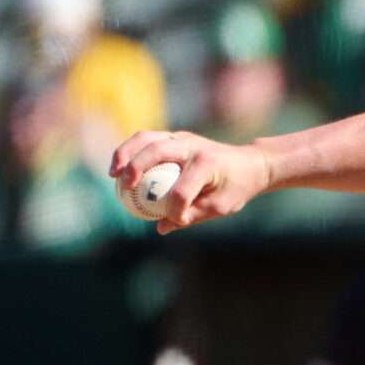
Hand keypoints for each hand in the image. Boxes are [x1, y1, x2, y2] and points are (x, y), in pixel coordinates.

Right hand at [110, 131, 275, 234]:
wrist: (251, 163)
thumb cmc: (237, 187)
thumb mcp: (220, 207)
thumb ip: (192, 217)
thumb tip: (160, 227)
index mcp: (207, 165)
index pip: (181, 190)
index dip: (174, 210)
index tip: (175, 221)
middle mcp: (192, 146)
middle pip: (156, 150)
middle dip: (135, 168)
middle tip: (122, 187)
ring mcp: (183, 138)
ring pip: (147, 138)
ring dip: (126, 153)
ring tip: (113, 174)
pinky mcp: (176, 137)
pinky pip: (148, 139)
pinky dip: (131, 150)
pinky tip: (120, 168)